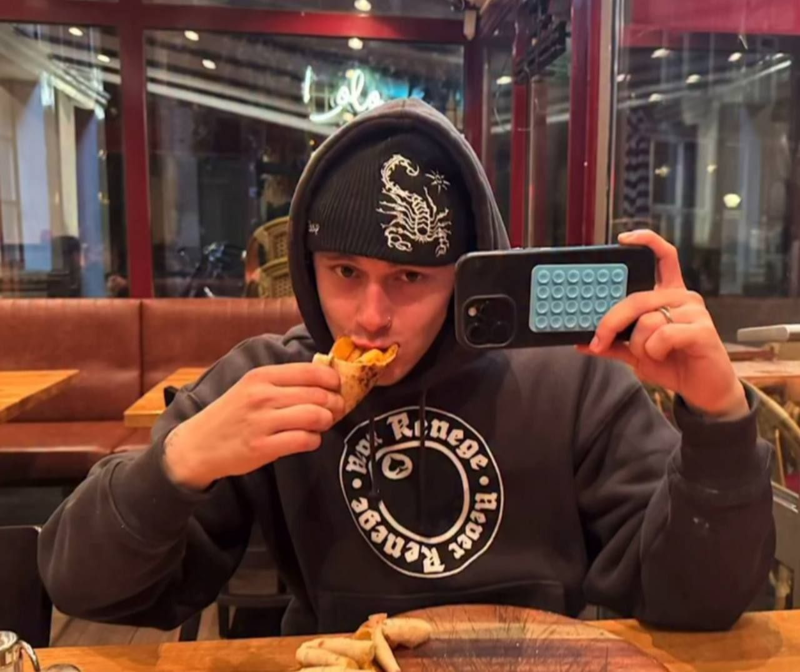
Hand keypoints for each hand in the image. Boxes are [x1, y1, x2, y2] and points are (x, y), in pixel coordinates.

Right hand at [164, 363, 344, 489]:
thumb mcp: (252, 387)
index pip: (312, 371)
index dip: (333, 380)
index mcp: (262, 376)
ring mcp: (262, 422)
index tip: (338, 388)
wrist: (198, 444)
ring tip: (322, 424)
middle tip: (336, 410)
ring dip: (327, 421)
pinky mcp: (262, 447)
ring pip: (316, 416)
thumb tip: (326, 378)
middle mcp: (263, 395)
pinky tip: (309, 439)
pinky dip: (314, 440)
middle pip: (319, 394)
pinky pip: (305, 440)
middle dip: (335, 403)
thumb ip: (284, 381)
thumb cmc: (231, 414)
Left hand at [578, 229, 747, 419]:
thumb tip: (582, 341)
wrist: (704, 390)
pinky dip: (654, 351)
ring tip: (651, 355)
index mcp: (668, 296)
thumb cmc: (673, 364)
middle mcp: (683, 298)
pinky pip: (662, 336)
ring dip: (639, 345)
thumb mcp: (636, 353)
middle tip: (598, 341)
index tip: (623, 239)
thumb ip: (613, 344)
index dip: (646, 241)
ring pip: (647, 321)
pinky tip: (664, 356)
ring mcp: (695, 312)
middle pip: (637, 298)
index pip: (663, 257)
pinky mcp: (703, 330)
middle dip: (611, 322)